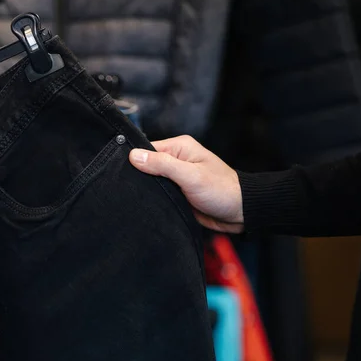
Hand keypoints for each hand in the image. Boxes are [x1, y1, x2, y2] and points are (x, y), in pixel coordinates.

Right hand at [129, 135, 243, 233]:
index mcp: (180, 147)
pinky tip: (145, 205)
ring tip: (134, 198)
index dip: (134, 160)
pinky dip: (153, 199)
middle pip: (147, 165)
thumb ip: (163, 165)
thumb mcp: (190, 176)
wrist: (240, 213)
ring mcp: (176, 178)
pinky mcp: (177, 193)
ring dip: (146, 190)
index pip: (147, 149)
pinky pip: (159, 194)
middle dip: (138, 177)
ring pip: (151, 181)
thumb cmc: (221, 190)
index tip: (121, 171)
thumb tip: (134, 155)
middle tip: (127, 189)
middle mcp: (177, 160)